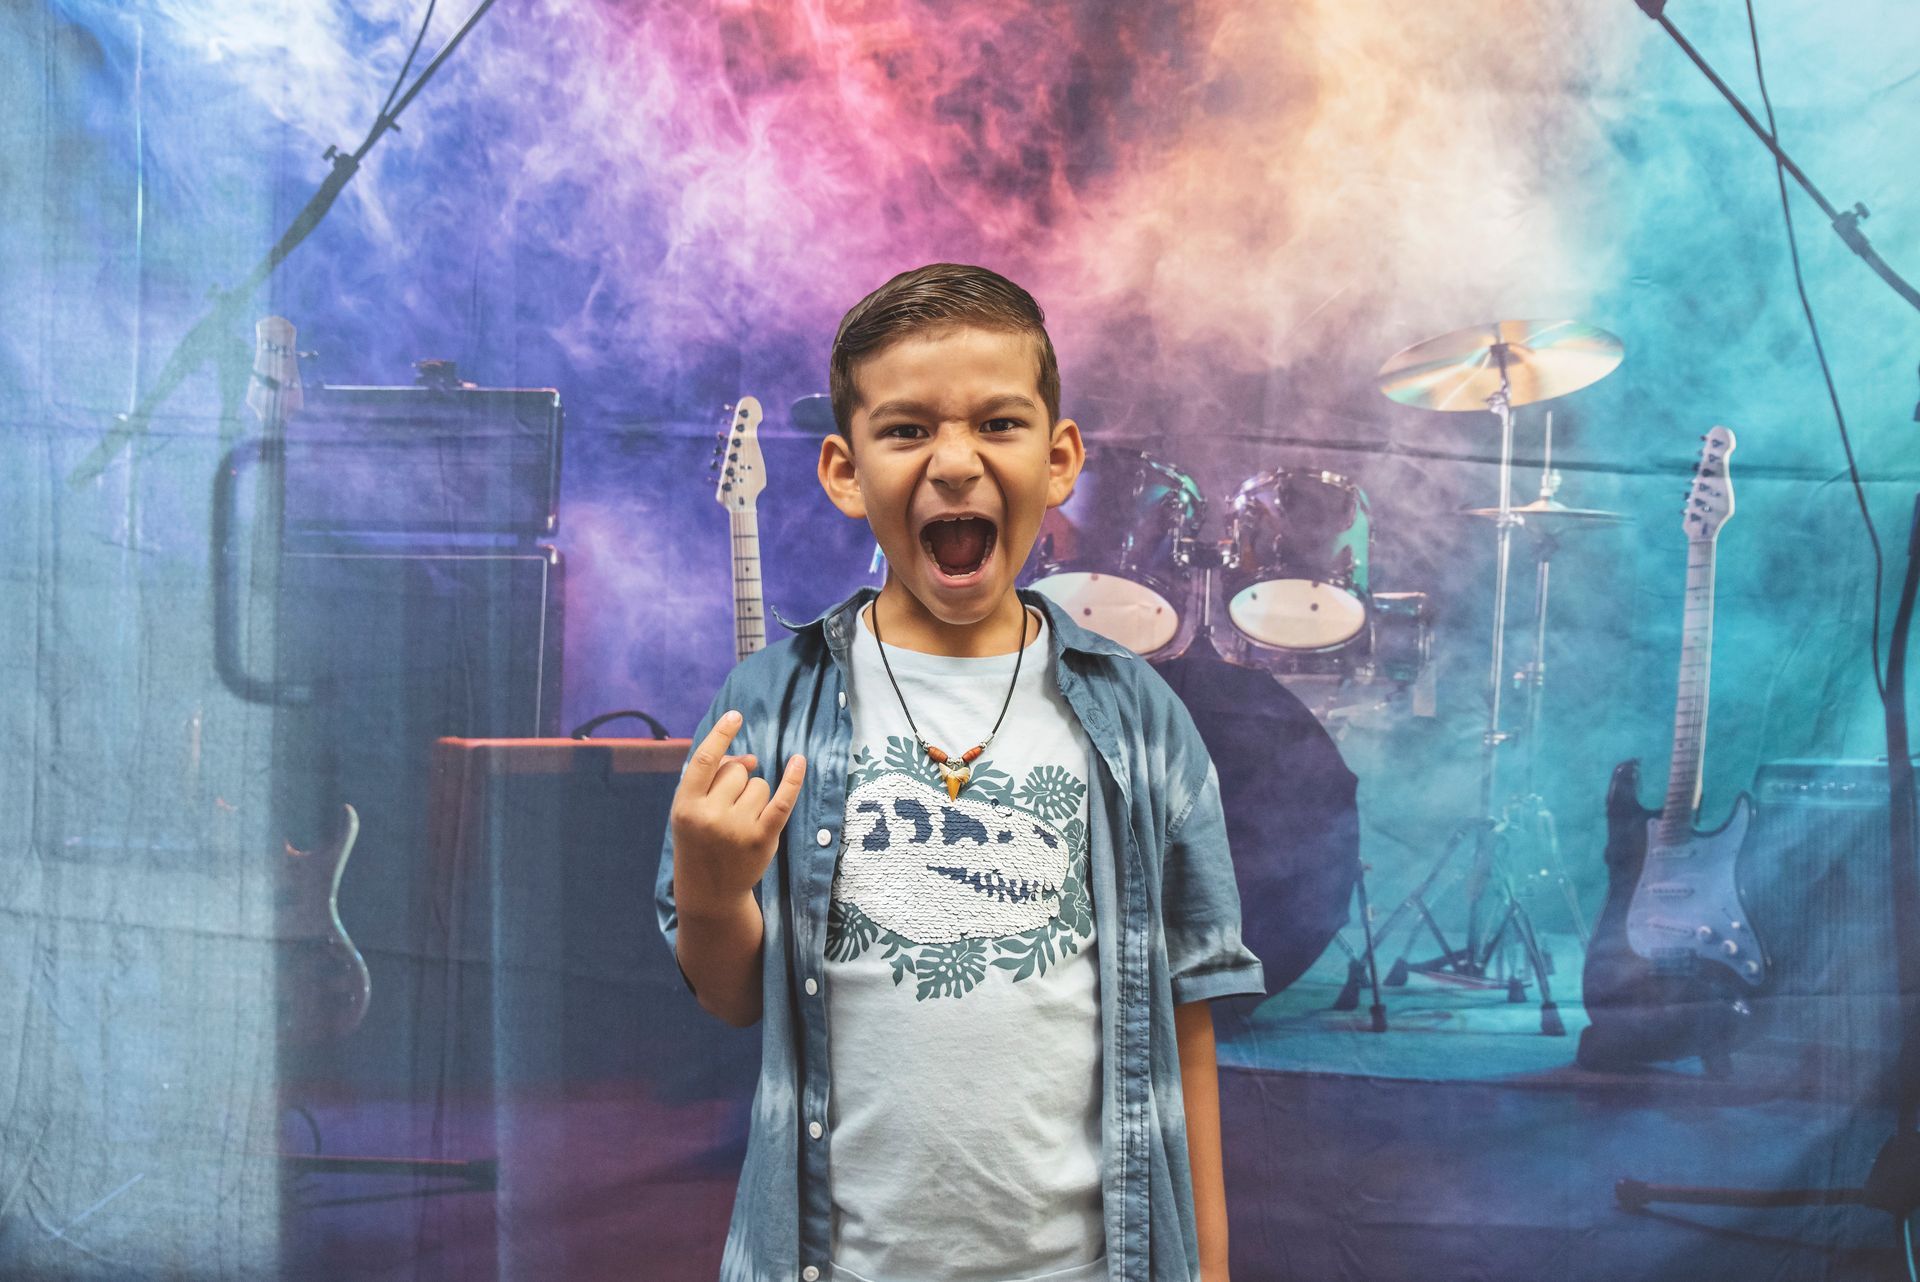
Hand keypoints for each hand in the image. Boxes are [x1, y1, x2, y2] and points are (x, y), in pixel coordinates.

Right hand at [670, 710, 805, 911]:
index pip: (704, 760)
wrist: (709, 893)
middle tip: (727, 810)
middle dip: (738, 782)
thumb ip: (712, 780)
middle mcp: (710, 815)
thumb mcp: (691, 811)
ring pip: (760, 785)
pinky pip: (783, 800)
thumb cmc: (699, 842)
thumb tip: (752, 759)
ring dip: (755, 796)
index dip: (721, 735)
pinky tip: (799, 761)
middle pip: (737, 772)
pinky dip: (793, 779)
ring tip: (741, 822)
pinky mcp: (762, 839)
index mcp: (685, 805)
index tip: (736, 716)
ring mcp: (737, 828)